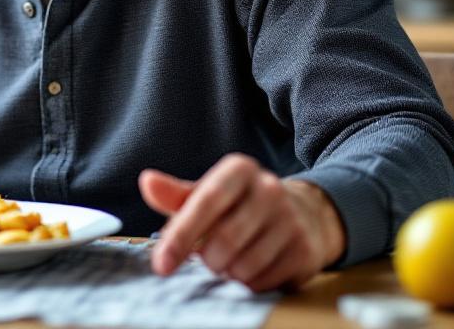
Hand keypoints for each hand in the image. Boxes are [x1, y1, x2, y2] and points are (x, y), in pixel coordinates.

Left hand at [138, 155, 345, 291]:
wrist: (304, 214)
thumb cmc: (242, 205)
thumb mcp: (209, 194)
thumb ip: (176, 195)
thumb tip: (147, 182)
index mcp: (240, 170)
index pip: (206, 202)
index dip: (181, 236)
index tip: (161, 265)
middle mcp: (270, 189)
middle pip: (224, 241)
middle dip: (208, 260)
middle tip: (209, 259)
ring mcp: (292, 220)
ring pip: (244, 266)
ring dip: (229, 273)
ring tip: (232, 262)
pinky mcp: (306, 251)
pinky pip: (265, 281)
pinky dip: (250, 284)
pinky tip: (254, 268)